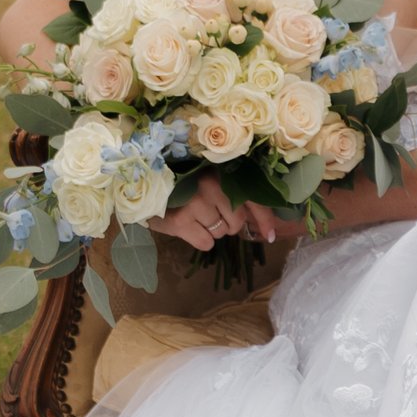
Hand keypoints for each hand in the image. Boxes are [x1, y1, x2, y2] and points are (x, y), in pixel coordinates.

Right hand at [152, 182, 294, 252]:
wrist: (144, 188)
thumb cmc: (182, 186)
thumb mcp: (209, 182)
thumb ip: (235, 195)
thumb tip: (261, 221)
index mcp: (221, 172)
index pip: (253, 199)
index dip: (265, 219)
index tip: (271, 235)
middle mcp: (211, 185)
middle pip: (237, 222)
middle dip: (227, 224)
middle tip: (209, 214)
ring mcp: (195, 203)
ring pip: (221, 233)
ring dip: (212, 230)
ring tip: (194, 216)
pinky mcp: (181, 221)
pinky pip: (206, 243)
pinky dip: (200, 240)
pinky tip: (187, 226)